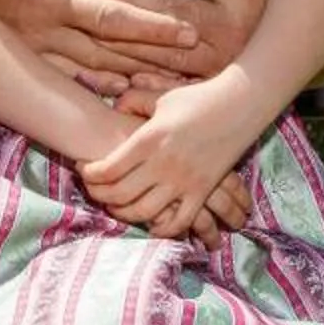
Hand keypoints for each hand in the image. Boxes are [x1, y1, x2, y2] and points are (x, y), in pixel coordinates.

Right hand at [0, 0, 279, 86]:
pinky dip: (102, 82)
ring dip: (141, 59)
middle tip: (198, 33)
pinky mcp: (30, 53)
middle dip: (160, 24)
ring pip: (101, 49)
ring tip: (177, 67)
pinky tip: (131, 88)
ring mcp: (42, 30)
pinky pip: (71, 73)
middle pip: (117, 12)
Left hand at [81, 75, 260, 241]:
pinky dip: (162, 228)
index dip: (90, 175)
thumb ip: (134, 101)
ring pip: (144, 212)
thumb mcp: (161, 96)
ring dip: (124, 214)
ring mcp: (184, 181)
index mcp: (149, 139)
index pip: (109, 168)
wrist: (240, 105)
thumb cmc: (198, 98)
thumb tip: (116, 105)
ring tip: (116, 206)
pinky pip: (179, 221)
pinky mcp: (202, 191)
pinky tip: (151, 224)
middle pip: (120, 194)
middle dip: (100, 196)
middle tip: (93, 191)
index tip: (84, 170)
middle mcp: (164, 163)